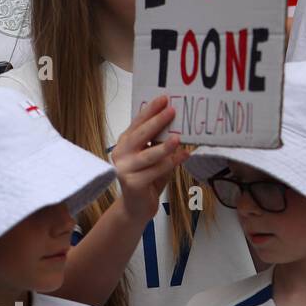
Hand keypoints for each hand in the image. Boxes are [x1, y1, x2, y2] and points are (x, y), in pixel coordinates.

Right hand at [111, 96, 185, 223]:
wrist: (137, 206)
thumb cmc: (148, 177)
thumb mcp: (153, 155)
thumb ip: (158, 141)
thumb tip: (176, 122)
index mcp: (125, 143)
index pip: (137, 123)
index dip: (150, 110)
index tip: (164, 98)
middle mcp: (120, 153)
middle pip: (139, 135)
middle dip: (157, 122)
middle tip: (172, 110)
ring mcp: (124, 169)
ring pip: (148, 155)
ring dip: (164, 146)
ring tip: (178, 137)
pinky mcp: (132, 184)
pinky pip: (156, 171)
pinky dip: (171, 162)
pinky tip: (184, 155)